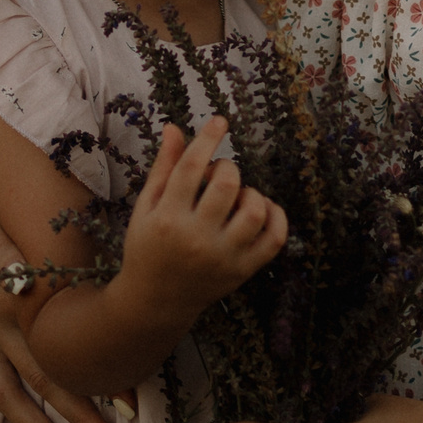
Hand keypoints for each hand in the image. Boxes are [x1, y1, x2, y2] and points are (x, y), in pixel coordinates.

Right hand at [115, 119, 288, 321]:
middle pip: (226, 185)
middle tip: (219, 173)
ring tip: (236, 196)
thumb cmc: (148, 247)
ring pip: (254, 211)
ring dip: (250, 192)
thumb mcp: (147, 207)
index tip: (220, 122)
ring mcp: (224, 257)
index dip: (208, 139)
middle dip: (227, 168)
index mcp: (168, 219)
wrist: (156, 301)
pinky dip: (276, 216)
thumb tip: (175, 127)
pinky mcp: (243, 271)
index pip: (191, 167)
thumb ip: (164, 167)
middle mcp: (197, 239)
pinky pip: (275, 239)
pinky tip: (261, 209)